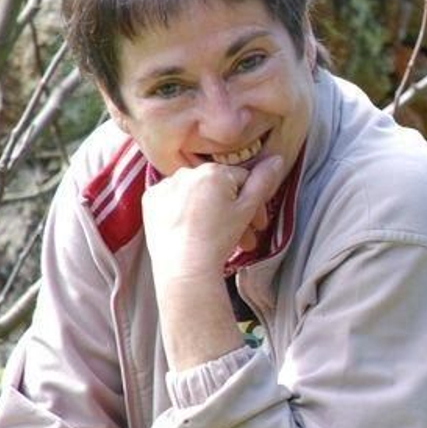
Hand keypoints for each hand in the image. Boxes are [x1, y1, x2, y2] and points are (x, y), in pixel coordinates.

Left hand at [142, 156, 286, 285]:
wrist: (184, 268)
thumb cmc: (218, 240)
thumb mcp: (247, 211)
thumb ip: (263, 182)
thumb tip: (276, 158)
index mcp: (213, 171)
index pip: (242, 180)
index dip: (254, 203)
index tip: (257, 225)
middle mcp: (187, 172)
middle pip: (219, 187)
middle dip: (233, 210)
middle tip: (243, 237)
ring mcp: (165, 185)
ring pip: (197, 193)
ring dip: (210, 210)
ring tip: (217, 237)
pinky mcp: (150, 200)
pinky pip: (174, 199)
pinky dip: (184, 211)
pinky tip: (192, 229)